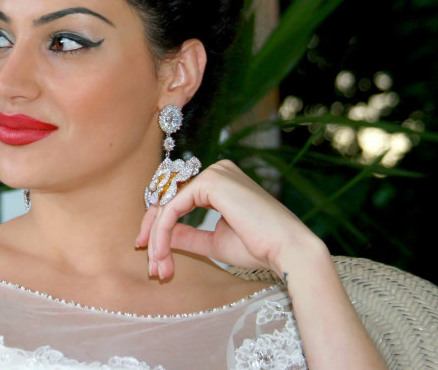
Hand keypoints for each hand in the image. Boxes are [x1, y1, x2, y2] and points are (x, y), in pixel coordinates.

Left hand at [136, 159, 320, 279]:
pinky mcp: (210, 182)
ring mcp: (214, 173)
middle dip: (154, 236)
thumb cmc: (258, 247)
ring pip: (167, 206)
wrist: (287, 251)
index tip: (152, 257)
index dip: (158, 227)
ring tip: (158, 268)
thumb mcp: (213, 242)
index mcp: (220, 182)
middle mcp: (216, 171)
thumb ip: (187, 235)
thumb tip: (159, 236)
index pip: (177, 200)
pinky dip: (162, 233)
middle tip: (152, 268)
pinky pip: (172, 208)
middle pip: (168, 201)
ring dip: (157, 240)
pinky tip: (162, 254)